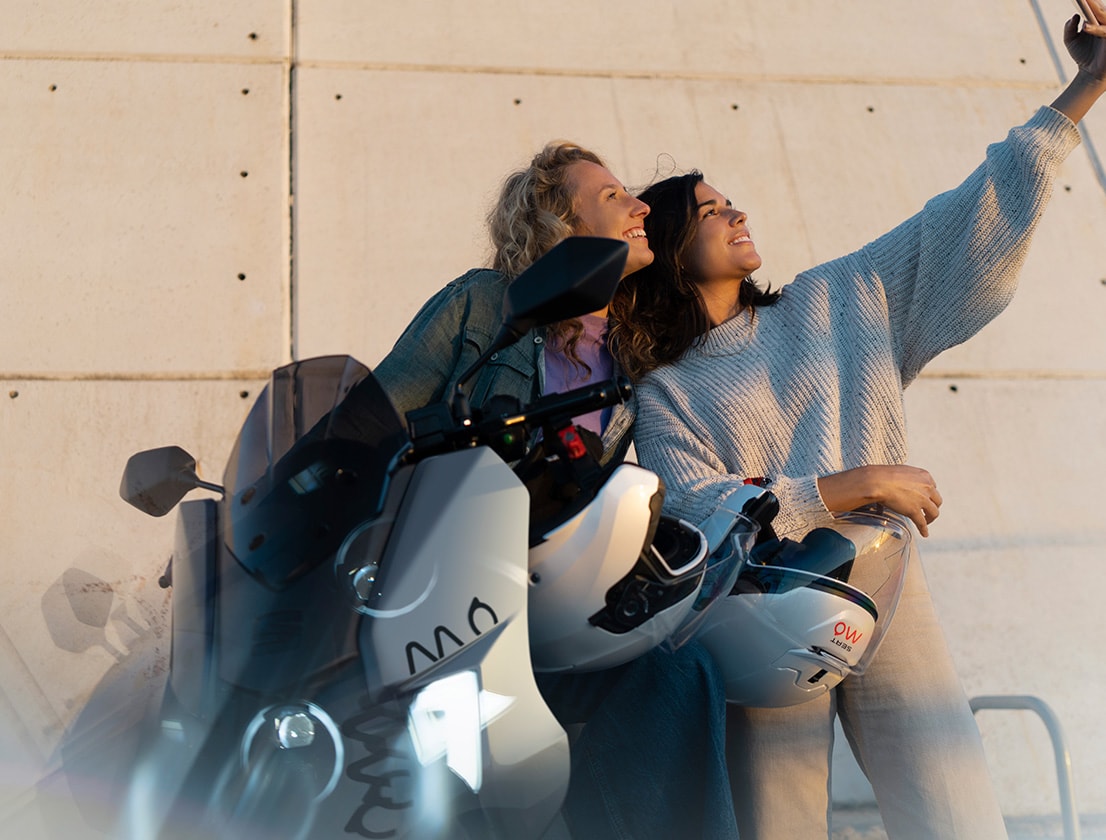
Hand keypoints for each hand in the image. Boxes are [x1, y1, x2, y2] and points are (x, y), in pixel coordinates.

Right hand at [817, 464, 942, 536]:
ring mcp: (922, 500)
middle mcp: (927, 487)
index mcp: (924, 476)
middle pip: (937, 501)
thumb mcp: (901, 472)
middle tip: (927, 511)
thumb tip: (902, 484)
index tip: (926, 499)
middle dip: (933, 507)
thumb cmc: (883, 475)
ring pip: (934, 512)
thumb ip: (908, 478)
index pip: (933, 488)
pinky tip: (924, 533)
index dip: (929, 495)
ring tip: (926, 522)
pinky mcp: (914, 511)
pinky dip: (924, 529)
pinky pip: (922, 523)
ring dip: (930, 518)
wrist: (877, 481)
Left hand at [1066, 4, 1105, 81]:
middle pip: (1101, 10)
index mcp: (1098, 20)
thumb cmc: (1082, 55)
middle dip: (1093, 3)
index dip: (1089, 1)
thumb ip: (1069, 28)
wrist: (1090, 74)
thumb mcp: (1070, 41)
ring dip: (1096, 12)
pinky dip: (1096, 29)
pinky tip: (1085, 27)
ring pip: (1105, 18)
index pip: (1095, 7)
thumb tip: (1074, 16)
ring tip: (1085, 7)